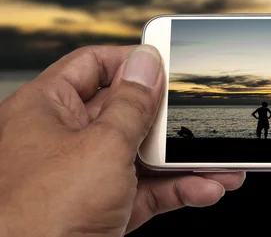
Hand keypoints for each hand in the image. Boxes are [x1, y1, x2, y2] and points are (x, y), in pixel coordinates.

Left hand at [0, 45, 244, 236]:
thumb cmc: (40, 219)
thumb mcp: (101, 148)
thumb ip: (132, 104)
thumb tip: (148, 62)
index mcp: (47, 110)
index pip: (92, 65)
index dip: (131, 61)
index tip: (169, 64)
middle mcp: (64, 139)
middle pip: (128, 113)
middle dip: (172, 121)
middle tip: (202, 119)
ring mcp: (84, 177)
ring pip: (144, 156)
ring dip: (185, 161)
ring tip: (221, 163)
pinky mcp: (103, 210)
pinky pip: (147, 190)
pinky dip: (178, 190)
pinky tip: (205, 188)